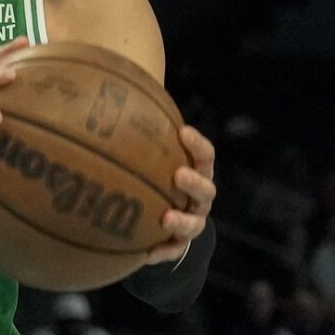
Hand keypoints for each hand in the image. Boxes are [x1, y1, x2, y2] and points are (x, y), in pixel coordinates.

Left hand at [143, 126, 218, 266]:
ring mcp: (191, 222)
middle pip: (206, 190)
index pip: (205, 156)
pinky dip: (163, 252)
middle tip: (178, 174)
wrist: (161, 215)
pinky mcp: (178, 245)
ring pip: (195, 224)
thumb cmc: (155, 174)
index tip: (182, 132)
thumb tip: (128, 81)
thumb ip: (145, 124)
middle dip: (195, 182)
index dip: (197, 145)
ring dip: (183, 220)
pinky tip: (147, 253)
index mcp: (196, 172)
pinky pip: (174, 251)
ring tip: (166, 218)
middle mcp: (198, 198)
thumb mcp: (152, 151)